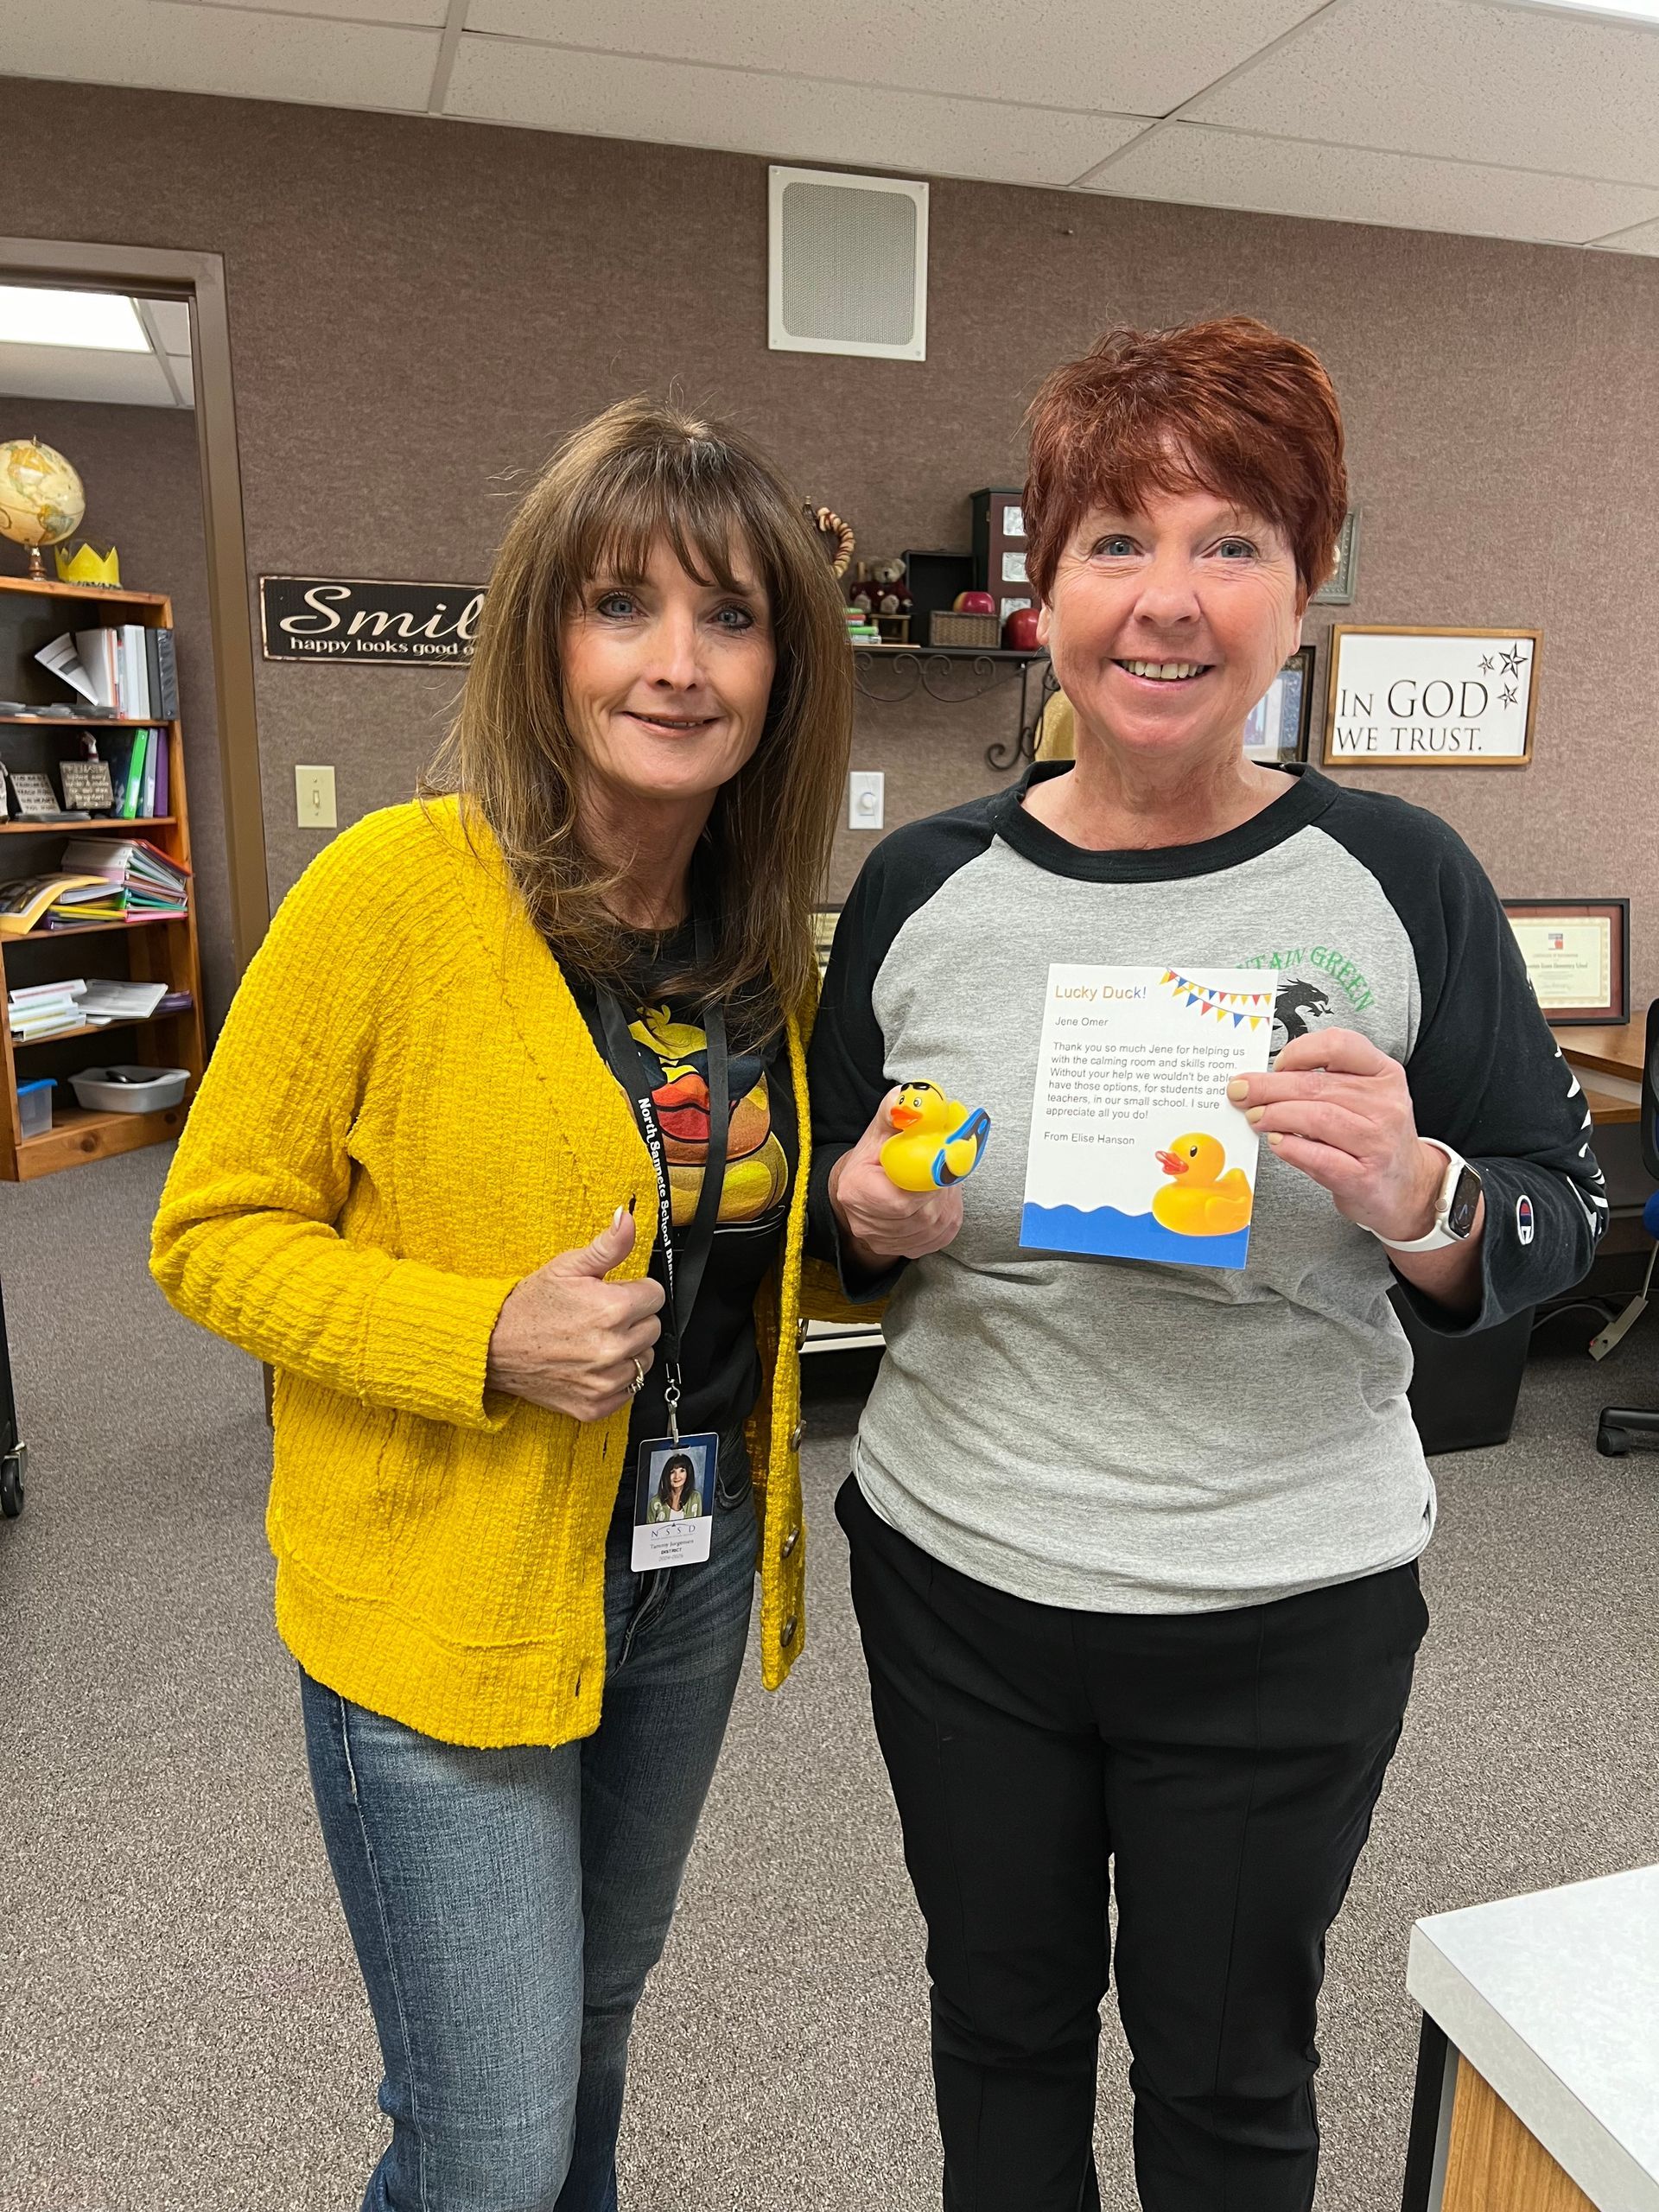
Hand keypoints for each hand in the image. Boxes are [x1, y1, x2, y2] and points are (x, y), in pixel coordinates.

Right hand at [486, 1209, 663, 1422]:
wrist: (492, 1347)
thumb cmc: (529, 1305)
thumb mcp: (567, 1267)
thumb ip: (608, 1245)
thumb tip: (628, 1219)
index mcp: (613, 1309)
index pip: (656, 1296)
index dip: (635, 1291)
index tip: (613, 1294)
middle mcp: (614, 1348)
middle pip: (652, 1329)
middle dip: (632, 1320)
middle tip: (600, 1318)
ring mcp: (605, 1381)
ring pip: (643, 1361)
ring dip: (627, 1351)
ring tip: (594, 1340)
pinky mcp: (596, 1406)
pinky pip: (628, 1390)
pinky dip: (614, 1378)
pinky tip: (590, 1365)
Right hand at [829, 1087, 964, 1270]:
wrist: (862, 1190)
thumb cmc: (873, 1158)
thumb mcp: (881, 1128)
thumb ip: (897, 1112)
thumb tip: (916, 1098)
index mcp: (855, 1192)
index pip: (901, 1199)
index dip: (928, 1181)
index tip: (942, 1160)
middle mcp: (867, 1225)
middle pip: (924, 1214)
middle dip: (942, 1188)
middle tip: (945, 1165)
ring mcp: (889, 1243)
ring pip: (937, 1224)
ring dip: (947, 1199)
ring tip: (937, 1180)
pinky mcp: (911, 1250)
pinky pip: (942, 1234)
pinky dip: (947, 1212)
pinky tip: (936, 1197)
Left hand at [1227, 1028, 1445, 1242]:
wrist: (1408, 1187)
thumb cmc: (1374, 1136)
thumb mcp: (1363, 1098)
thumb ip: (1324, 1082)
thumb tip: (1264, 1079)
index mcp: (1384, 1074)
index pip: (1340, 1045)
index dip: (1301, 1051)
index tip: (1277, 1064)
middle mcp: (1385, 1105)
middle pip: (1316, 1085)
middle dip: (1269, 1087)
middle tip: (1241, 1092)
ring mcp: (1378, 1142)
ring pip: (1317, 1118)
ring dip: (1276, 1116)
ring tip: (1255, 1118)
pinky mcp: (1364, 1177)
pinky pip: (1319, 1157)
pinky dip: (1291, 1147)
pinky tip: (1277, 1142)